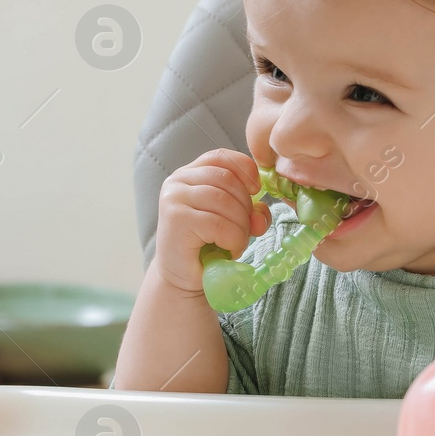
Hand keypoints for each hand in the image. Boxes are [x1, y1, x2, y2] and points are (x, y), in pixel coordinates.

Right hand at [152, 149, 271, 297]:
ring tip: (235, 243)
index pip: (221, 156)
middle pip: (228, 180)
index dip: (245, 170)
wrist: (182, 279)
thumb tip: (261, 214)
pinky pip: (220, 224)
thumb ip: (251, 210)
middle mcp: (177, 182)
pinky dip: (234, 240)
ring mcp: (174, 199)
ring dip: (240, 227)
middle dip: (245, 207)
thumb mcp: (234, 220)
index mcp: (189, 174)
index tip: (256, 191)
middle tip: (244, 231)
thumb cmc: (208, 246)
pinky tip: (229, 250)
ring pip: (226, 202)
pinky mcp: (177, 220)